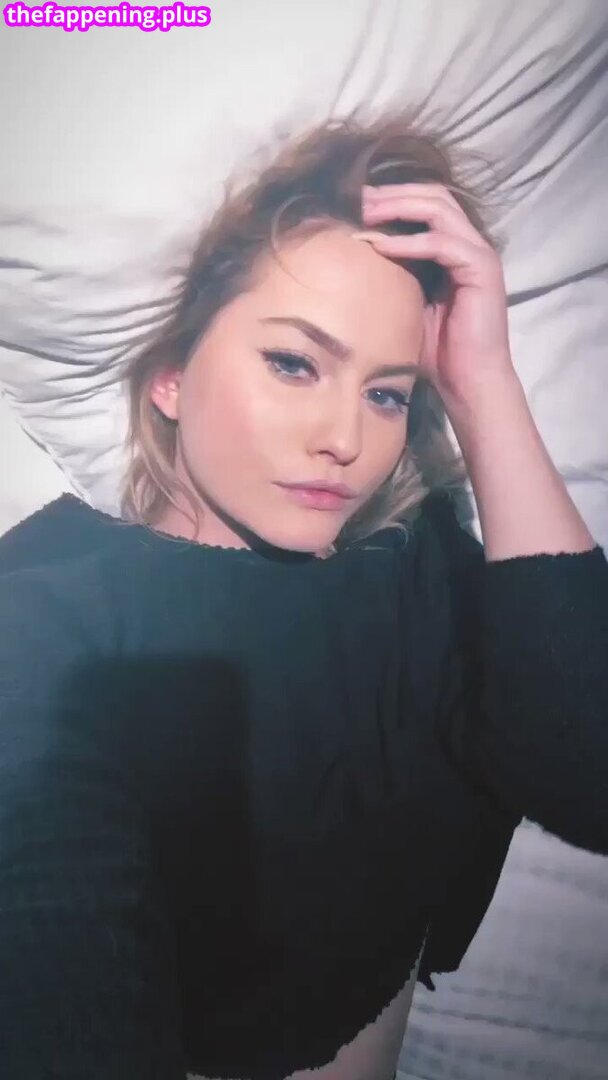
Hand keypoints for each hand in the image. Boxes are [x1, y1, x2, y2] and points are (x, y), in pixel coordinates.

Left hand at [356, 183, 516, 407]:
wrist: (469, 380)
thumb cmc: (438, 350)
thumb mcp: (406, 304)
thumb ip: (391, 277)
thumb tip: (352, 260)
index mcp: (454, 248)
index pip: (425, 204)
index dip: (392, 197)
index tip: (354, 201)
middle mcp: (469, 244)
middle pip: (433, 195)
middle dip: (393, 193)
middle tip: (357, 197)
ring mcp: (479, 254)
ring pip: (439, 209)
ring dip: (399, 206)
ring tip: (366, 213)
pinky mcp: (482, 269)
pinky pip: (442, 243)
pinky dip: (410, 242)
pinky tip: (381, 246)